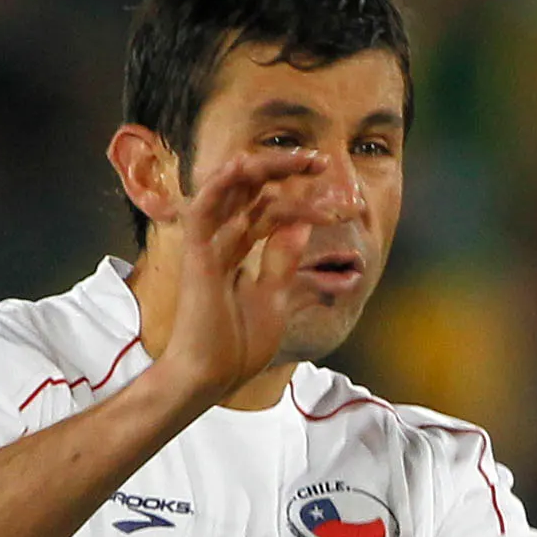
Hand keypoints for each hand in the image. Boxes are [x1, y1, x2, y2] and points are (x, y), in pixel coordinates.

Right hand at [150, 146, 335, 407]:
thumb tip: (303, 225)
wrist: (212, 377)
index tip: (339, 201)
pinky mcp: (197, 255)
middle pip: (254, 192)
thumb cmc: (238, 344)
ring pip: (233, 191)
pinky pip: (204, 209)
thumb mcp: (276, 296)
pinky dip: (221, 184)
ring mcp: (209, 245)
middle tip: (322, 163)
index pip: (270, 209)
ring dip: (266, 168)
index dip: (303, 198)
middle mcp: (224, 240)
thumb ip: (286, 261)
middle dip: (288, 172)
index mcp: (240, 249)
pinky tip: (245, 164)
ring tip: (303, 159)